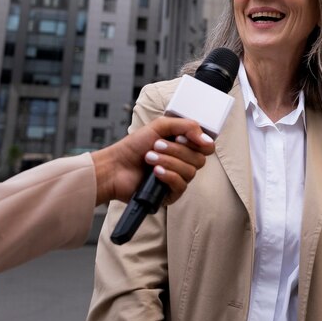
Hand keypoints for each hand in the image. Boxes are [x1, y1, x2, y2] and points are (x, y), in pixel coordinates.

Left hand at [90, 116, 215, 205]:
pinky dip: (168, 176)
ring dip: (169, 162)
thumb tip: (206, 139)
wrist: (114, 166)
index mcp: (184, 147)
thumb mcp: (161, 126)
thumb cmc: (133, 146)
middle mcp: (184, 163)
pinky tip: (155, 172)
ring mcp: (178, 179)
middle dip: (177, 150)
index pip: (207, 147)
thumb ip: (187, 126)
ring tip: (149, 158)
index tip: (182, 137)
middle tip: (157, 145)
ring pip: (190, 172)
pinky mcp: (171, 194)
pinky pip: (181, 185)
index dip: (199, 142)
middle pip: (199, 159)